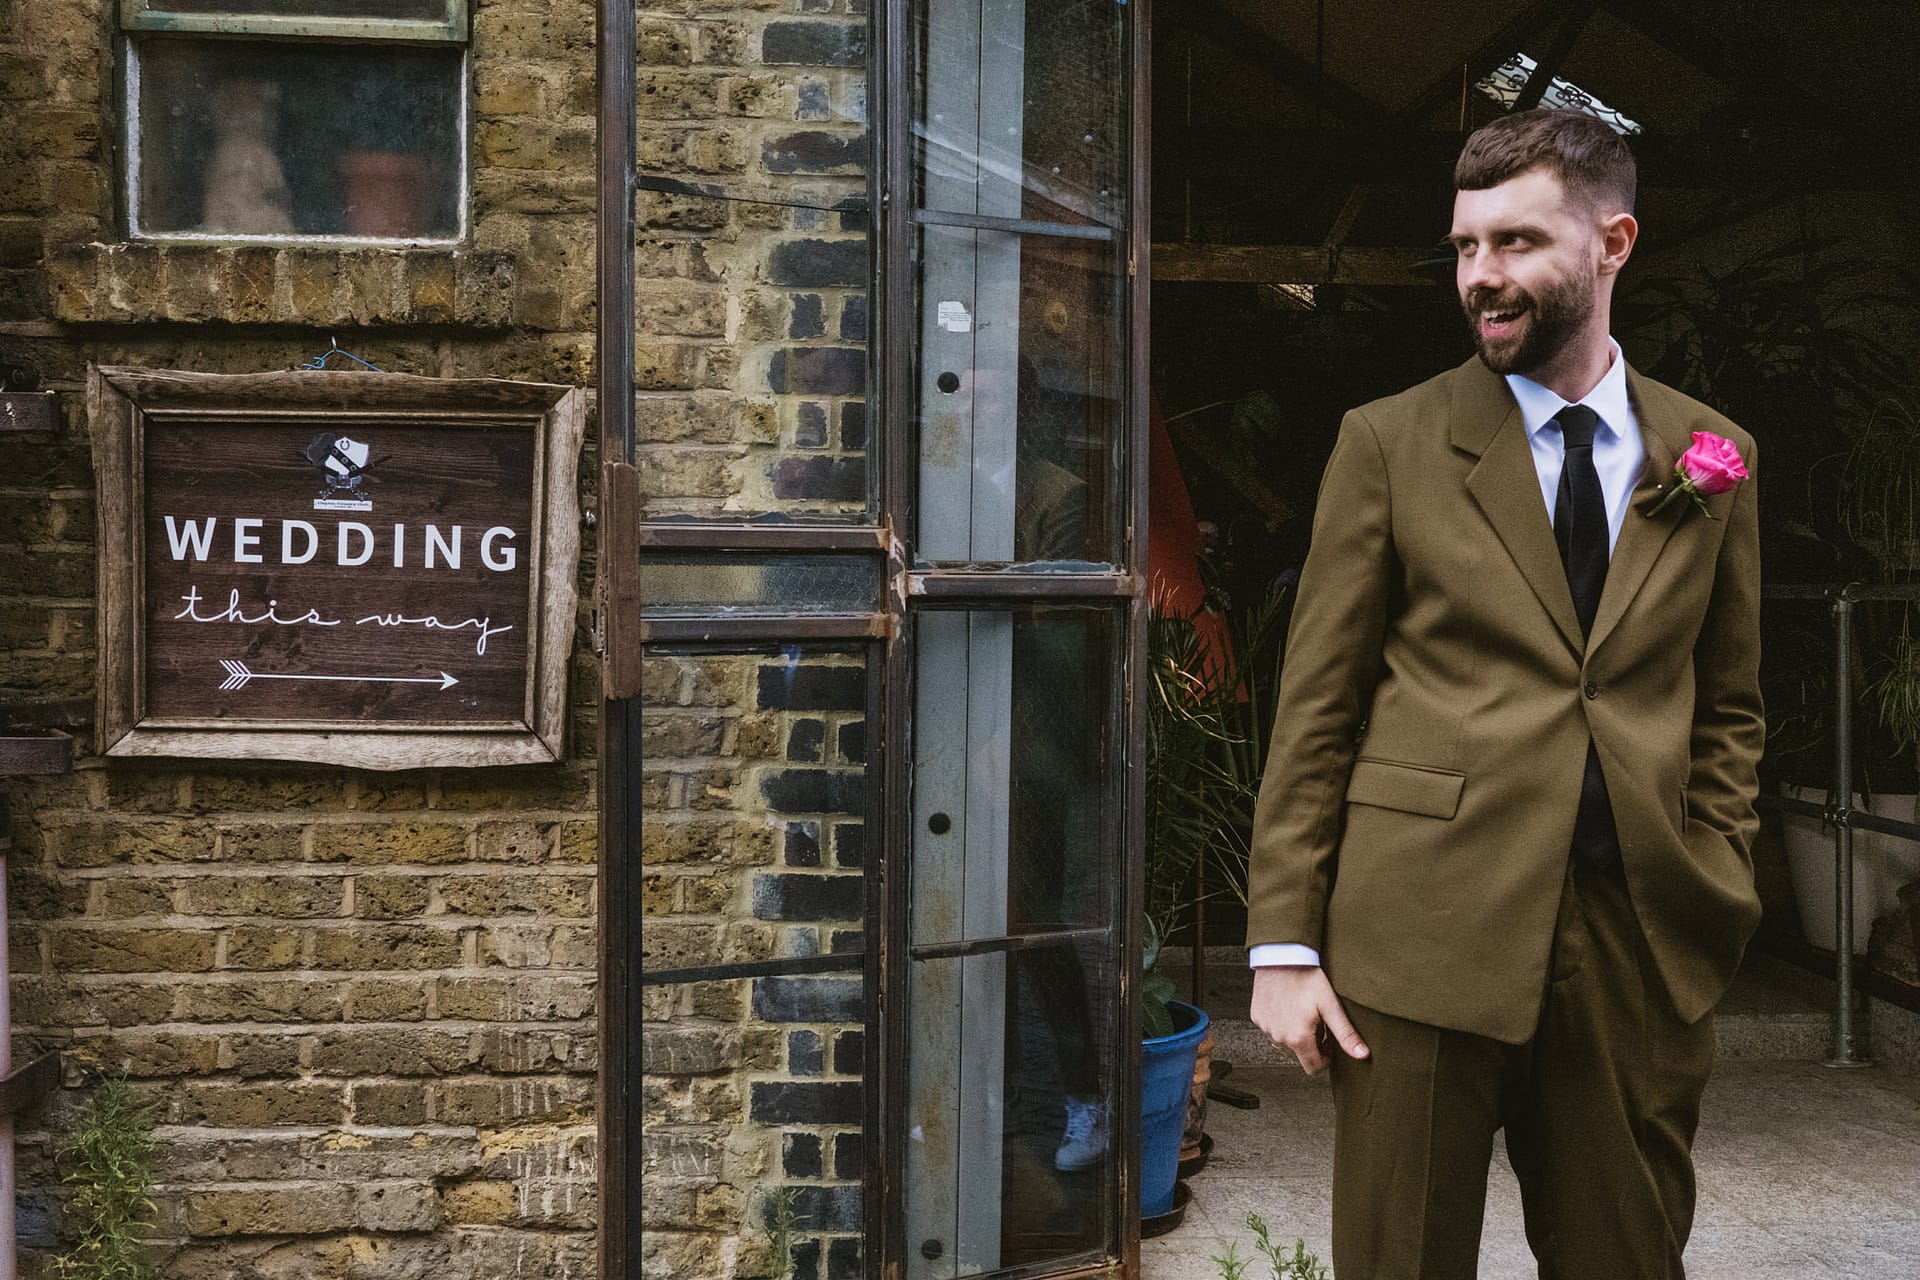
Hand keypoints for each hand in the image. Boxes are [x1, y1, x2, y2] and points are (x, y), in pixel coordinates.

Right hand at [1250, 965, 1368, 1074]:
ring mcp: (1265, 1027)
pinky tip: (1289, 1004)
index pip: (1313, 1068)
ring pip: (1285, 1041)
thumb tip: (1361, 1054)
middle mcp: (1278, 1037)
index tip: (1330, 1041)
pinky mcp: (1257, 1016)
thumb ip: (1345, 1034)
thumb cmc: (1306, 977)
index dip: (1326, 1058)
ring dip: (1295, 1032)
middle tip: (1318, 1020)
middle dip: (1312, 1042)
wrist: (1281, 954)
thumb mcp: (1330, 1005)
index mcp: (1298, 1038)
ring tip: (1304, 1010)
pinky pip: (1272, 1027)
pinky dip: (1282, 1021)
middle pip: (1300, 1053)